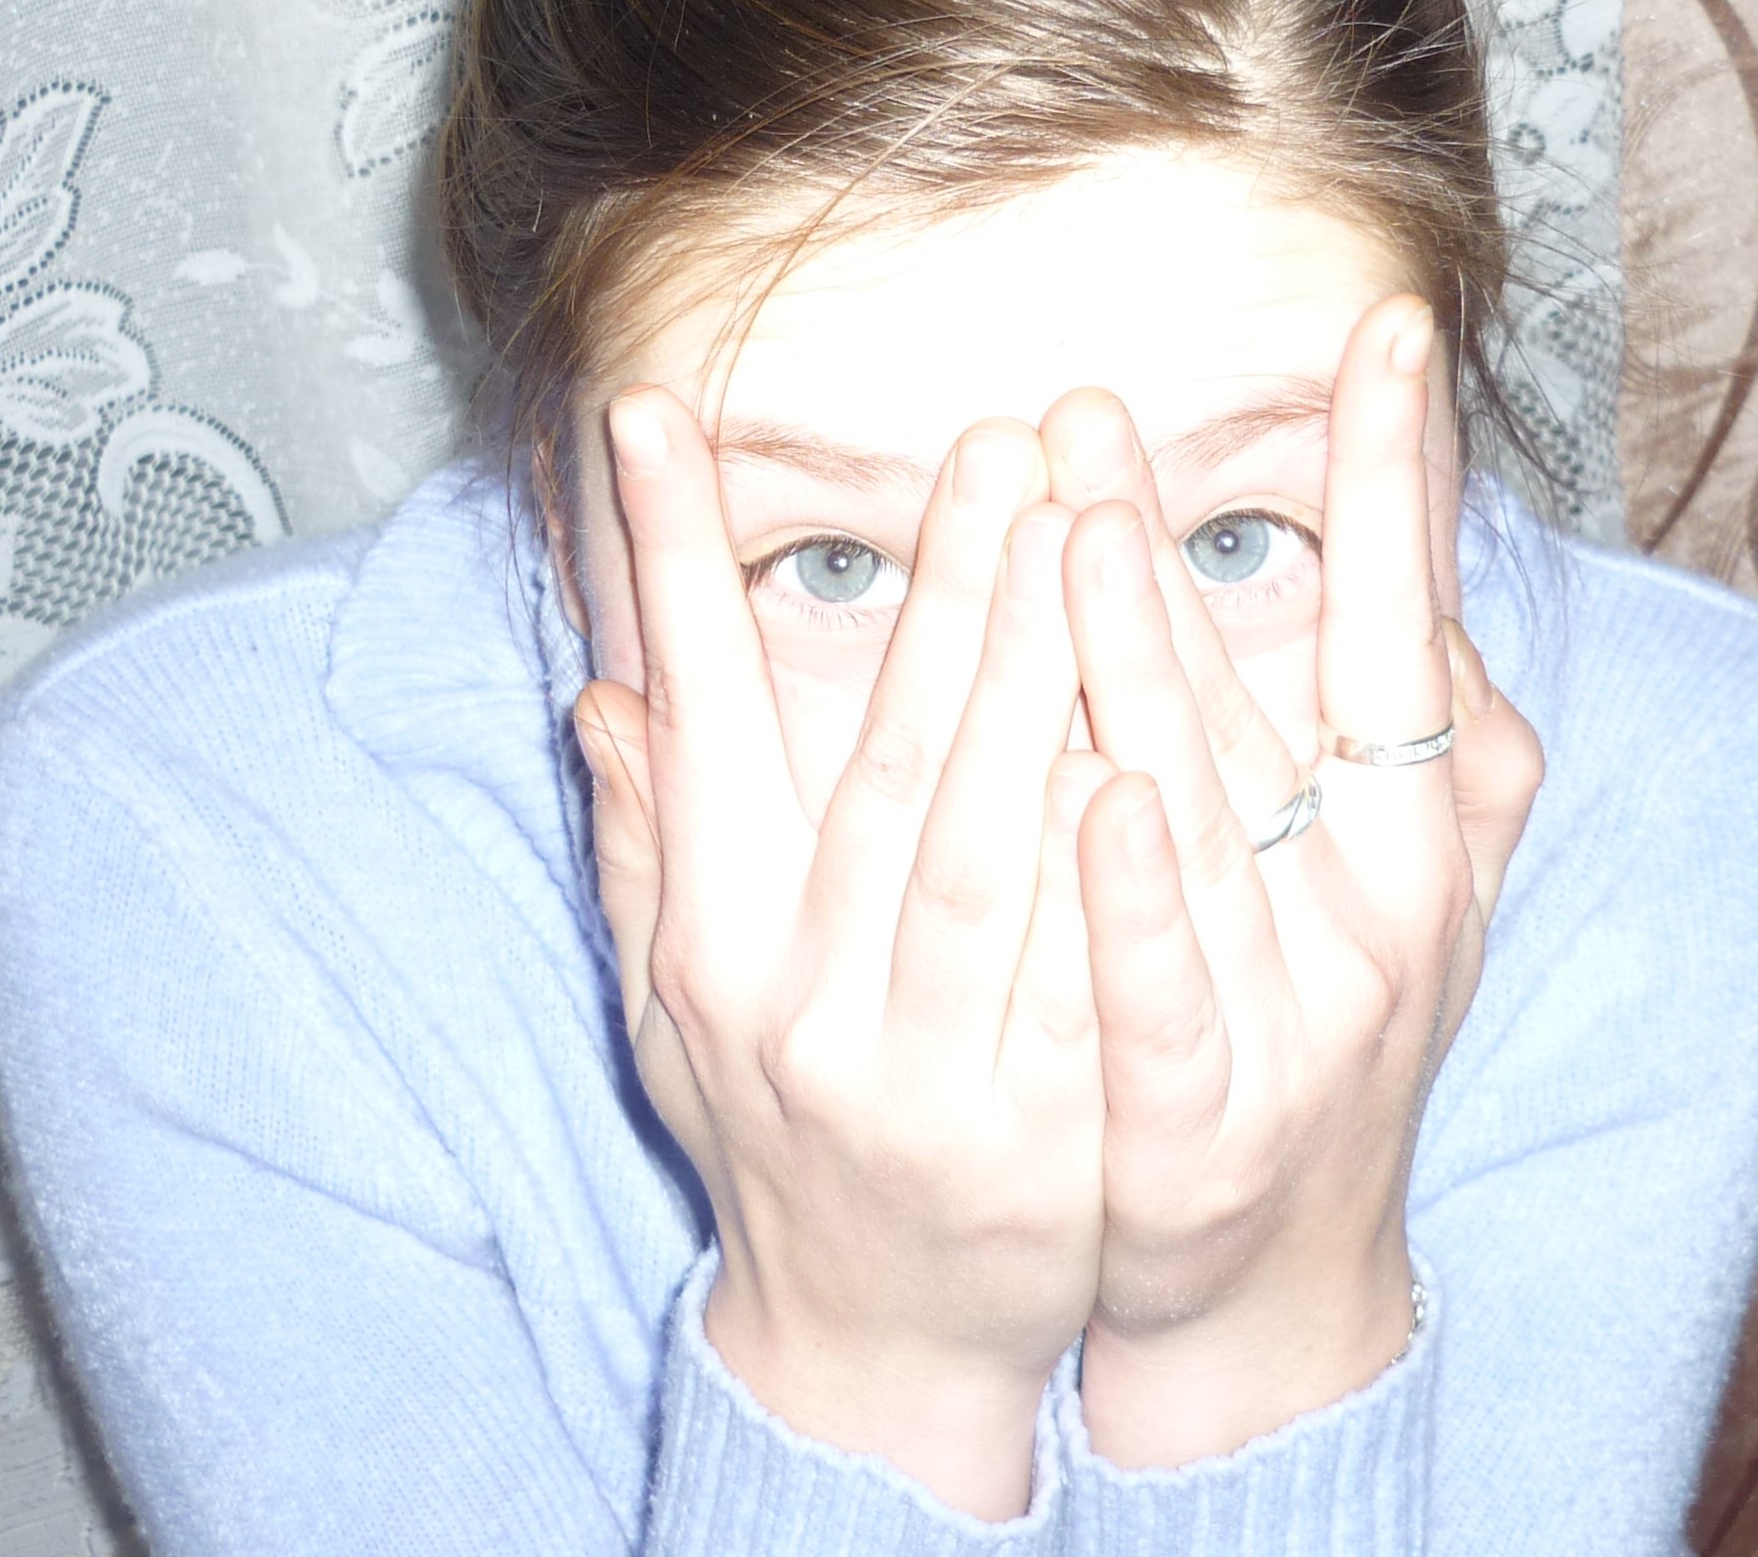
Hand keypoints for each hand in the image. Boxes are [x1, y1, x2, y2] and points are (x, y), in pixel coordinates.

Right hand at [572, 395, 1104, 1520]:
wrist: (879, 1338)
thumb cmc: (775, 1127)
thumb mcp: (675, 1000)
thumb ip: (647, 841)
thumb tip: (602, 687)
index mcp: (716, 946)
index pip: (698, 725)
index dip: (671, 568)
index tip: (653, 420)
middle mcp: (811, 1001)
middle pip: (888, 766)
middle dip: (945, 592)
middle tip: (999, 440)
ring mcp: (931, 1073)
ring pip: (989, 847)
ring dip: (1037, 678)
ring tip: (1082, 523)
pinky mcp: (1050, 1133)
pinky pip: (1093, 971)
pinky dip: (1118, 856)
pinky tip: (1154, 736)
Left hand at [1038, 293, 1545, 1466]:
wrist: (1281, 1268)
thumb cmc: (1332, 1030)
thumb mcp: (1408, 885)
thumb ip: (1434, 744)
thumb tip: (1433, 593)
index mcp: (1409, 829)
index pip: (1404, 624)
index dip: (1397, 480)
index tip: (1385, 334)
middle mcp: (1370, 904)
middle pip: (1261, 694)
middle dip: (1172, 545)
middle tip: (1088, 406)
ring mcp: (1293, 1012)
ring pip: (1205, 816)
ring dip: (1144, 670)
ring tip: (1079, 527)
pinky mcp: (1207, 1115)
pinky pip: (1166, 992)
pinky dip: (1140, 896)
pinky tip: (1104, 795)